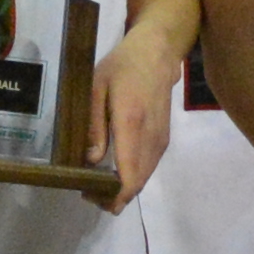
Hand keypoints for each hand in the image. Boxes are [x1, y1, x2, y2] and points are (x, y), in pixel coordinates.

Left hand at [89, 22, 178, 211]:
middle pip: (138, 183)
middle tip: (89, 193)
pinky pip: (148, 167)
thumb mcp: (96, 88)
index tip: (93, 198)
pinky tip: (115, 172)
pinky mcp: (164, 139)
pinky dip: (133, 176)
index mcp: (131, 124)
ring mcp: (161, 140)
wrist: (157, 54)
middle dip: (114, 197)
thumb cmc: (121, 67)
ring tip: (98, 185)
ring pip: (144, 177)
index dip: (114, 196)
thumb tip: (90, 161)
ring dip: (124, 188)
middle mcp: (151, 137)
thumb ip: (94, 126)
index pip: (129, 174)